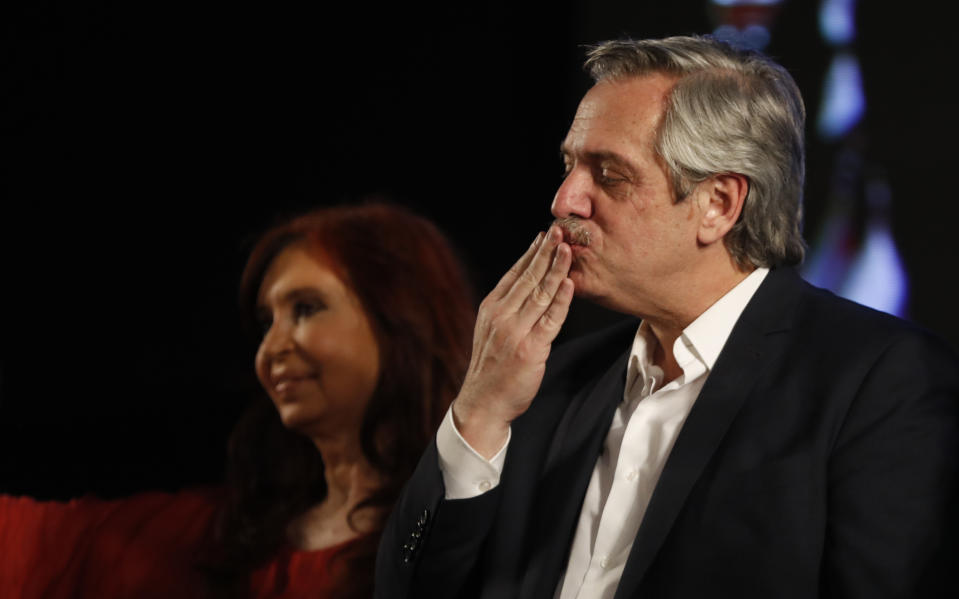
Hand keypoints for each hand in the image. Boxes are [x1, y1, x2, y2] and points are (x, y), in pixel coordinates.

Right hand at [453, 225, 573, 457]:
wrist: (483, 403)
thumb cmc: (492, 369)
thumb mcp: (492, 331)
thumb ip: (508, 309)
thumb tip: (529, 286)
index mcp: (491, 308)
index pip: (514, 273)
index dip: (530, 253)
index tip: (544, 235)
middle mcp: (501, 316)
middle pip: (528, 277)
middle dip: (545, 252)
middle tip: (559, 230)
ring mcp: (515, 332)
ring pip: (540, 294)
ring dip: (555, 269)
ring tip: (567, 248)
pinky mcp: (530, 349)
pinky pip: (550, 320)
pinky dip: (561, 301)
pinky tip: (569, 284)